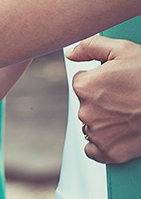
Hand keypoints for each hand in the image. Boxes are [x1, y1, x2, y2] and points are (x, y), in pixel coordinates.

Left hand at [68, 35, 140, 163]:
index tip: (117, 82)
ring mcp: (97, 133)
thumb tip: (70, 53)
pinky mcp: (109, 152)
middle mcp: (85, 111)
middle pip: (87, 105)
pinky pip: (94, 150)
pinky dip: (104, 144)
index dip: (101, 80)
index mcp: (84, 86)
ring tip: (129, 114)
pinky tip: (118, 135)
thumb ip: (91, 46)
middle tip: (127, 98)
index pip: (82, 82)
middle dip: (103, 101)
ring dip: (105, 121)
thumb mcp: (124, 50)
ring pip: (93, 125)